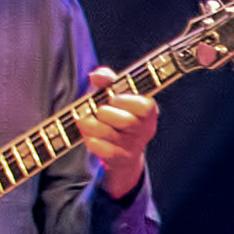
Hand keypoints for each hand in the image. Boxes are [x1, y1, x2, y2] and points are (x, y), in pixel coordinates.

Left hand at [73, 65, 159, 198]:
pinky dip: (90, 140)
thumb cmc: (119, 116)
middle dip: (106, 113)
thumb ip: (108, 81)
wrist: (123, 152)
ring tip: (85, 120)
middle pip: (126, 121)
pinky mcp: (119, 159)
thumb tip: (96, 75)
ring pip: (109, 134)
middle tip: (98, 110)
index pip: (144, 106)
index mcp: (149, 111)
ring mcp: (132, 146)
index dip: (126, 101)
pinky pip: (101, 149)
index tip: (113, 98)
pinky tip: (89, 135)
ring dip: (91, 125)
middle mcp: (144, 129)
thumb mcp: (117, 96)